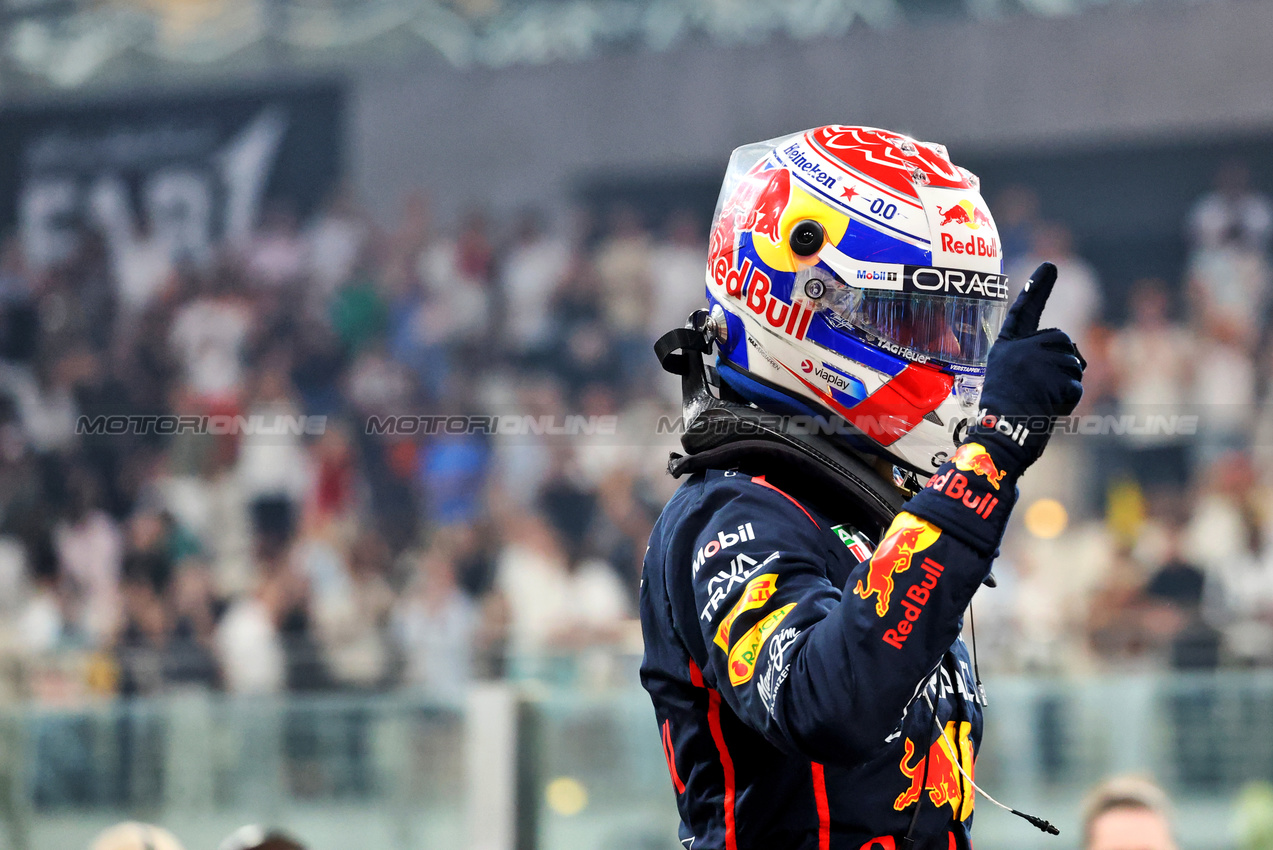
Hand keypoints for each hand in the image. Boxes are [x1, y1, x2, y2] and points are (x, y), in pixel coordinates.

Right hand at [971, 262, 1084, 472]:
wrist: (1000, 436)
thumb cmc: (1005, 416)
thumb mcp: (1012, 380)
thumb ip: (1036, 362)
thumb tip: (1076, 359)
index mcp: (1005, 348)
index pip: (1023, 311)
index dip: (1038, 288)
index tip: (1051, 265)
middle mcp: (1019, 348)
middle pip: (1062, 340)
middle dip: (1064, 363)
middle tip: (1042, 391)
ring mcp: (1037, 359)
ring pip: (1074, 362)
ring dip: (1067, 385)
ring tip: (1041, 402)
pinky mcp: (1054, 374)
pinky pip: (1076, 384)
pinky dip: (1069, 400)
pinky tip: (1049, 409)